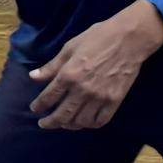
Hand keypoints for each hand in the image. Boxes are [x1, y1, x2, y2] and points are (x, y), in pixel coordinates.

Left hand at [29, 2, 162, 130]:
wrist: (129, 38)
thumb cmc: (98, 38)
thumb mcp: (70, 47)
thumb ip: (51, 66)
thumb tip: (33, 77)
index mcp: (69, 75)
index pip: (48, 98)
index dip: (39, 106)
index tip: (35, 109)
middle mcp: (82, 90)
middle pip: (62, 115)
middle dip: (50, 122)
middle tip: (44, 124)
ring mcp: (99, 97)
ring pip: (80, 122)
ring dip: (69, 125)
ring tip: (64, 122)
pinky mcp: (114, 101)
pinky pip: (100, 121)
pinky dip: (90, 124)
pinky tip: (85, 121)